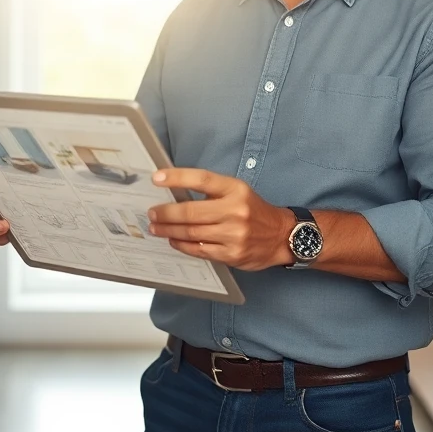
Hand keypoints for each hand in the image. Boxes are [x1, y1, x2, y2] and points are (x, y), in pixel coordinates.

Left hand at [146, 168, 294, 269]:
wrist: (280, 236)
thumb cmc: (253, 210)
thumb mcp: (237, 192)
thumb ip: (211, 192)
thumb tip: (175, 193)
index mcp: (235, 189)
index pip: (202, 179)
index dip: (177, 177)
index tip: (157, 177)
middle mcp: (235, 210)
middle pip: (191, 211)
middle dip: (165, 213)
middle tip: (152, 213)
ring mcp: (233, 234)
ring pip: (191, 233)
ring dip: (169, 231)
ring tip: (156, 228)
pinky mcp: (231, 254)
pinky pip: (199, 250)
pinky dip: (182, 245)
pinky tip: (173, 241)